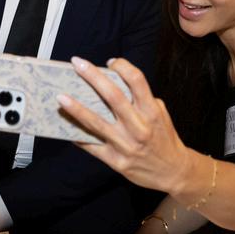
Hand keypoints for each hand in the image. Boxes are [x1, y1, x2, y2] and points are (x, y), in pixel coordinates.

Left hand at [57, 57, 194, 194]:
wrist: (173, 172)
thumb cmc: (164, 138)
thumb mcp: (160, 114)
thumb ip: (142, 100)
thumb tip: (114, 84)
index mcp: (152, 112)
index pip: (137, 81)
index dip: (122, 67)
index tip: (110, 61)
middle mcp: (139, 127)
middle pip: (113, 96)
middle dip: (93, 77)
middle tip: (77, 63)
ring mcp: (127, 145)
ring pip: (97, 123)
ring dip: (77, 109)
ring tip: (61, 97)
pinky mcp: (116, 161)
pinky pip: (92, 146)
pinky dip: (78, 136)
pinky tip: (66, 126)